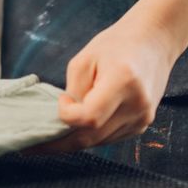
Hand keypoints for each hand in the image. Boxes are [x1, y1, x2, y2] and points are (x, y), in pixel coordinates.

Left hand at [31, 16, 180, 153]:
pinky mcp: (142, 124)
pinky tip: (78, 129)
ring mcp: (143, 118)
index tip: (62, 99)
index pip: (89, 117)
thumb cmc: (117, 44)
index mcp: (123, 82)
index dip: (68, 115)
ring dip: (75, 140)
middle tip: (34, 146)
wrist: (153, 42)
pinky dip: (92, 135)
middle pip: (92, 136)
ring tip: (51, 137)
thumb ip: (75, 89)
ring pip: (100, 141)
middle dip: (60, 143)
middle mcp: (137, 105)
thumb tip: (66, 118)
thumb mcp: (86, 58)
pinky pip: (110, 138)